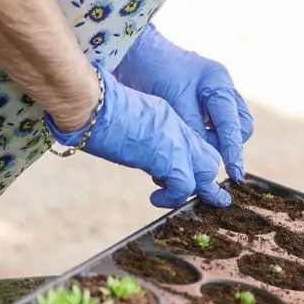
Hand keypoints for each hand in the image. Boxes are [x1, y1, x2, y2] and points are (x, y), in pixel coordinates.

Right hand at [45, 63, 230, 207]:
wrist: (94, 104)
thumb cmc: (97, 108)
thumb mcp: (126, 119)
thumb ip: (138, 132)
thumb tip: (132, 145)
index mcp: (167, 117)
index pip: (194, 143)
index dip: (194, 163)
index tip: (189, 177)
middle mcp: (177, 128)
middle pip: (209, 157)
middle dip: (204, 180)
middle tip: (192, 195)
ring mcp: (177, 142)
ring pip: (207, 171)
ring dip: (191, 190)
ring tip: (168, 197)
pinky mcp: (169, 157)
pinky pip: (185, 186)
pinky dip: (174, 198)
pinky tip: (156, 199)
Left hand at [113, 24, 253, 181]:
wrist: (135, 55)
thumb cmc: (153, 69)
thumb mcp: (173, 100)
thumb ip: (191, 127)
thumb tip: (202, 156)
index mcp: (218, 84)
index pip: (234, 123)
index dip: (234, 150)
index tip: (234, 174)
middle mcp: (221, 93)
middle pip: (238, 130)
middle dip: (223, 147)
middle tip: (199, 156)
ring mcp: (212, 102)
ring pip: (224, 134)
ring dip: (208, 148)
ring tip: (184, 154)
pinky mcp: (199, 110)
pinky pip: (208, 133)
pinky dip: (196, 144)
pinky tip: (178, 147)